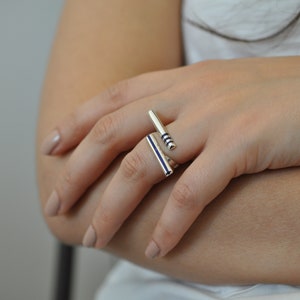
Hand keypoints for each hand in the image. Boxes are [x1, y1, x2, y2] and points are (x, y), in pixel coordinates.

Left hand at [41, 56, 299, 257]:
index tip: (50, 147)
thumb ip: (177, 105)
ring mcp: (214, 118)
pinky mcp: (242, 144)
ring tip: (94, 237)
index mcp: (179, 81)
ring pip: (142, 167)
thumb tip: (146, 133)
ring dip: (113, 208)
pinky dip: (171, 224)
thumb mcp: (214, 90)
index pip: (111, 99)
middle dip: (78, 172)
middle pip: (112, 134)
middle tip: (58, 204)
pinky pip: (192, 191)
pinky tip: (159, 248)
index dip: (75, 122)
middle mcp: (189, 95)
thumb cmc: (267, 95)